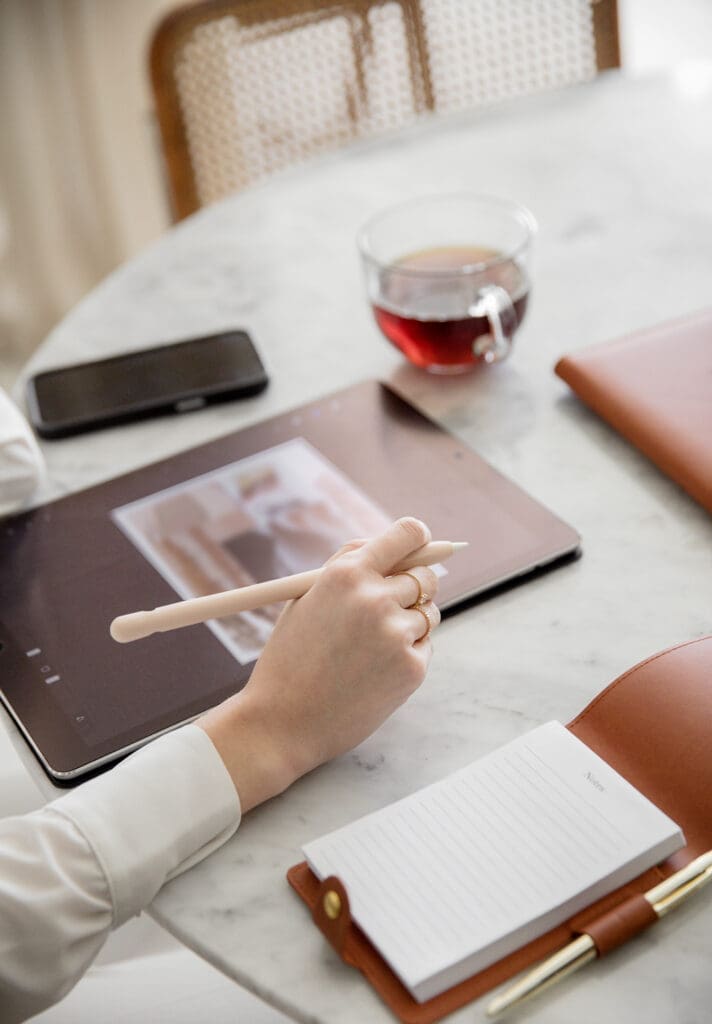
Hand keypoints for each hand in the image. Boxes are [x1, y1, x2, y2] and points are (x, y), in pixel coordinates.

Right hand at [197, 517, 440, 810]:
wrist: (282, 723)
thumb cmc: (291, 658)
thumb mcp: (307, 598)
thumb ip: (350, 567)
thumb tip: (396, 546)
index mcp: (346, 573)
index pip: (408, 534)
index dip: (418, 539)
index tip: (420, 545)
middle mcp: (375, 598)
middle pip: (425, 575)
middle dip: (413, 586)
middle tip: (391, 606)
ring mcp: (396, 633)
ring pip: (427, 613)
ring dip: (410, 623)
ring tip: (369, 648)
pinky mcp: (412, 667)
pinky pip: (424, 646)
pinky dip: (407, 654)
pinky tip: (373, 672)